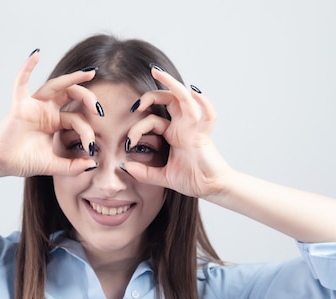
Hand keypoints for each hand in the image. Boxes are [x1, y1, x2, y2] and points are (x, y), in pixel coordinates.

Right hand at [0, 51, 100, 177]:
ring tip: (90, 73)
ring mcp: (34, 105)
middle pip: (72, 96)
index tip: (93, 148)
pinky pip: (21, 83)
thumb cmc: (24, 161)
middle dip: (88, 98)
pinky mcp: (20, 105)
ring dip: (73, 78)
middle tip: (99, 110)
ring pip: (56, 86)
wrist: (2, 164)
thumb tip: (93, 164)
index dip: (88, 132)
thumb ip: (73, 166)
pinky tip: (36, 54)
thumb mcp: (54, 165)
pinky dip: (27, 68)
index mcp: (56, 123)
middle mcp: (47, 111)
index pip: (77, 119)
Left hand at [123, 67, 233, 198]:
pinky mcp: (204, 135)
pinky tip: (194, 92)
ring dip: (171, 84)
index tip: (127, 142)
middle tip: (136, 103)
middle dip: (151, 96)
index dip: (137, 127)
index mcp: (173, 133)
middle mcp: (183, 126)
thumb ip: (144, 173)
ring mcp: (194, 128)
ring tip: (156, 72)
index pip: (152, 120)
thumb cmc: (192, 179)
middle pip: (168, 100)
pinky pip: (207, 115)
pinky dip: (203, 102)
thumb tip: (124, 167)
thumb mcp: (162, 176)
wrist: (210, 188)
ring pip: (184, 98)